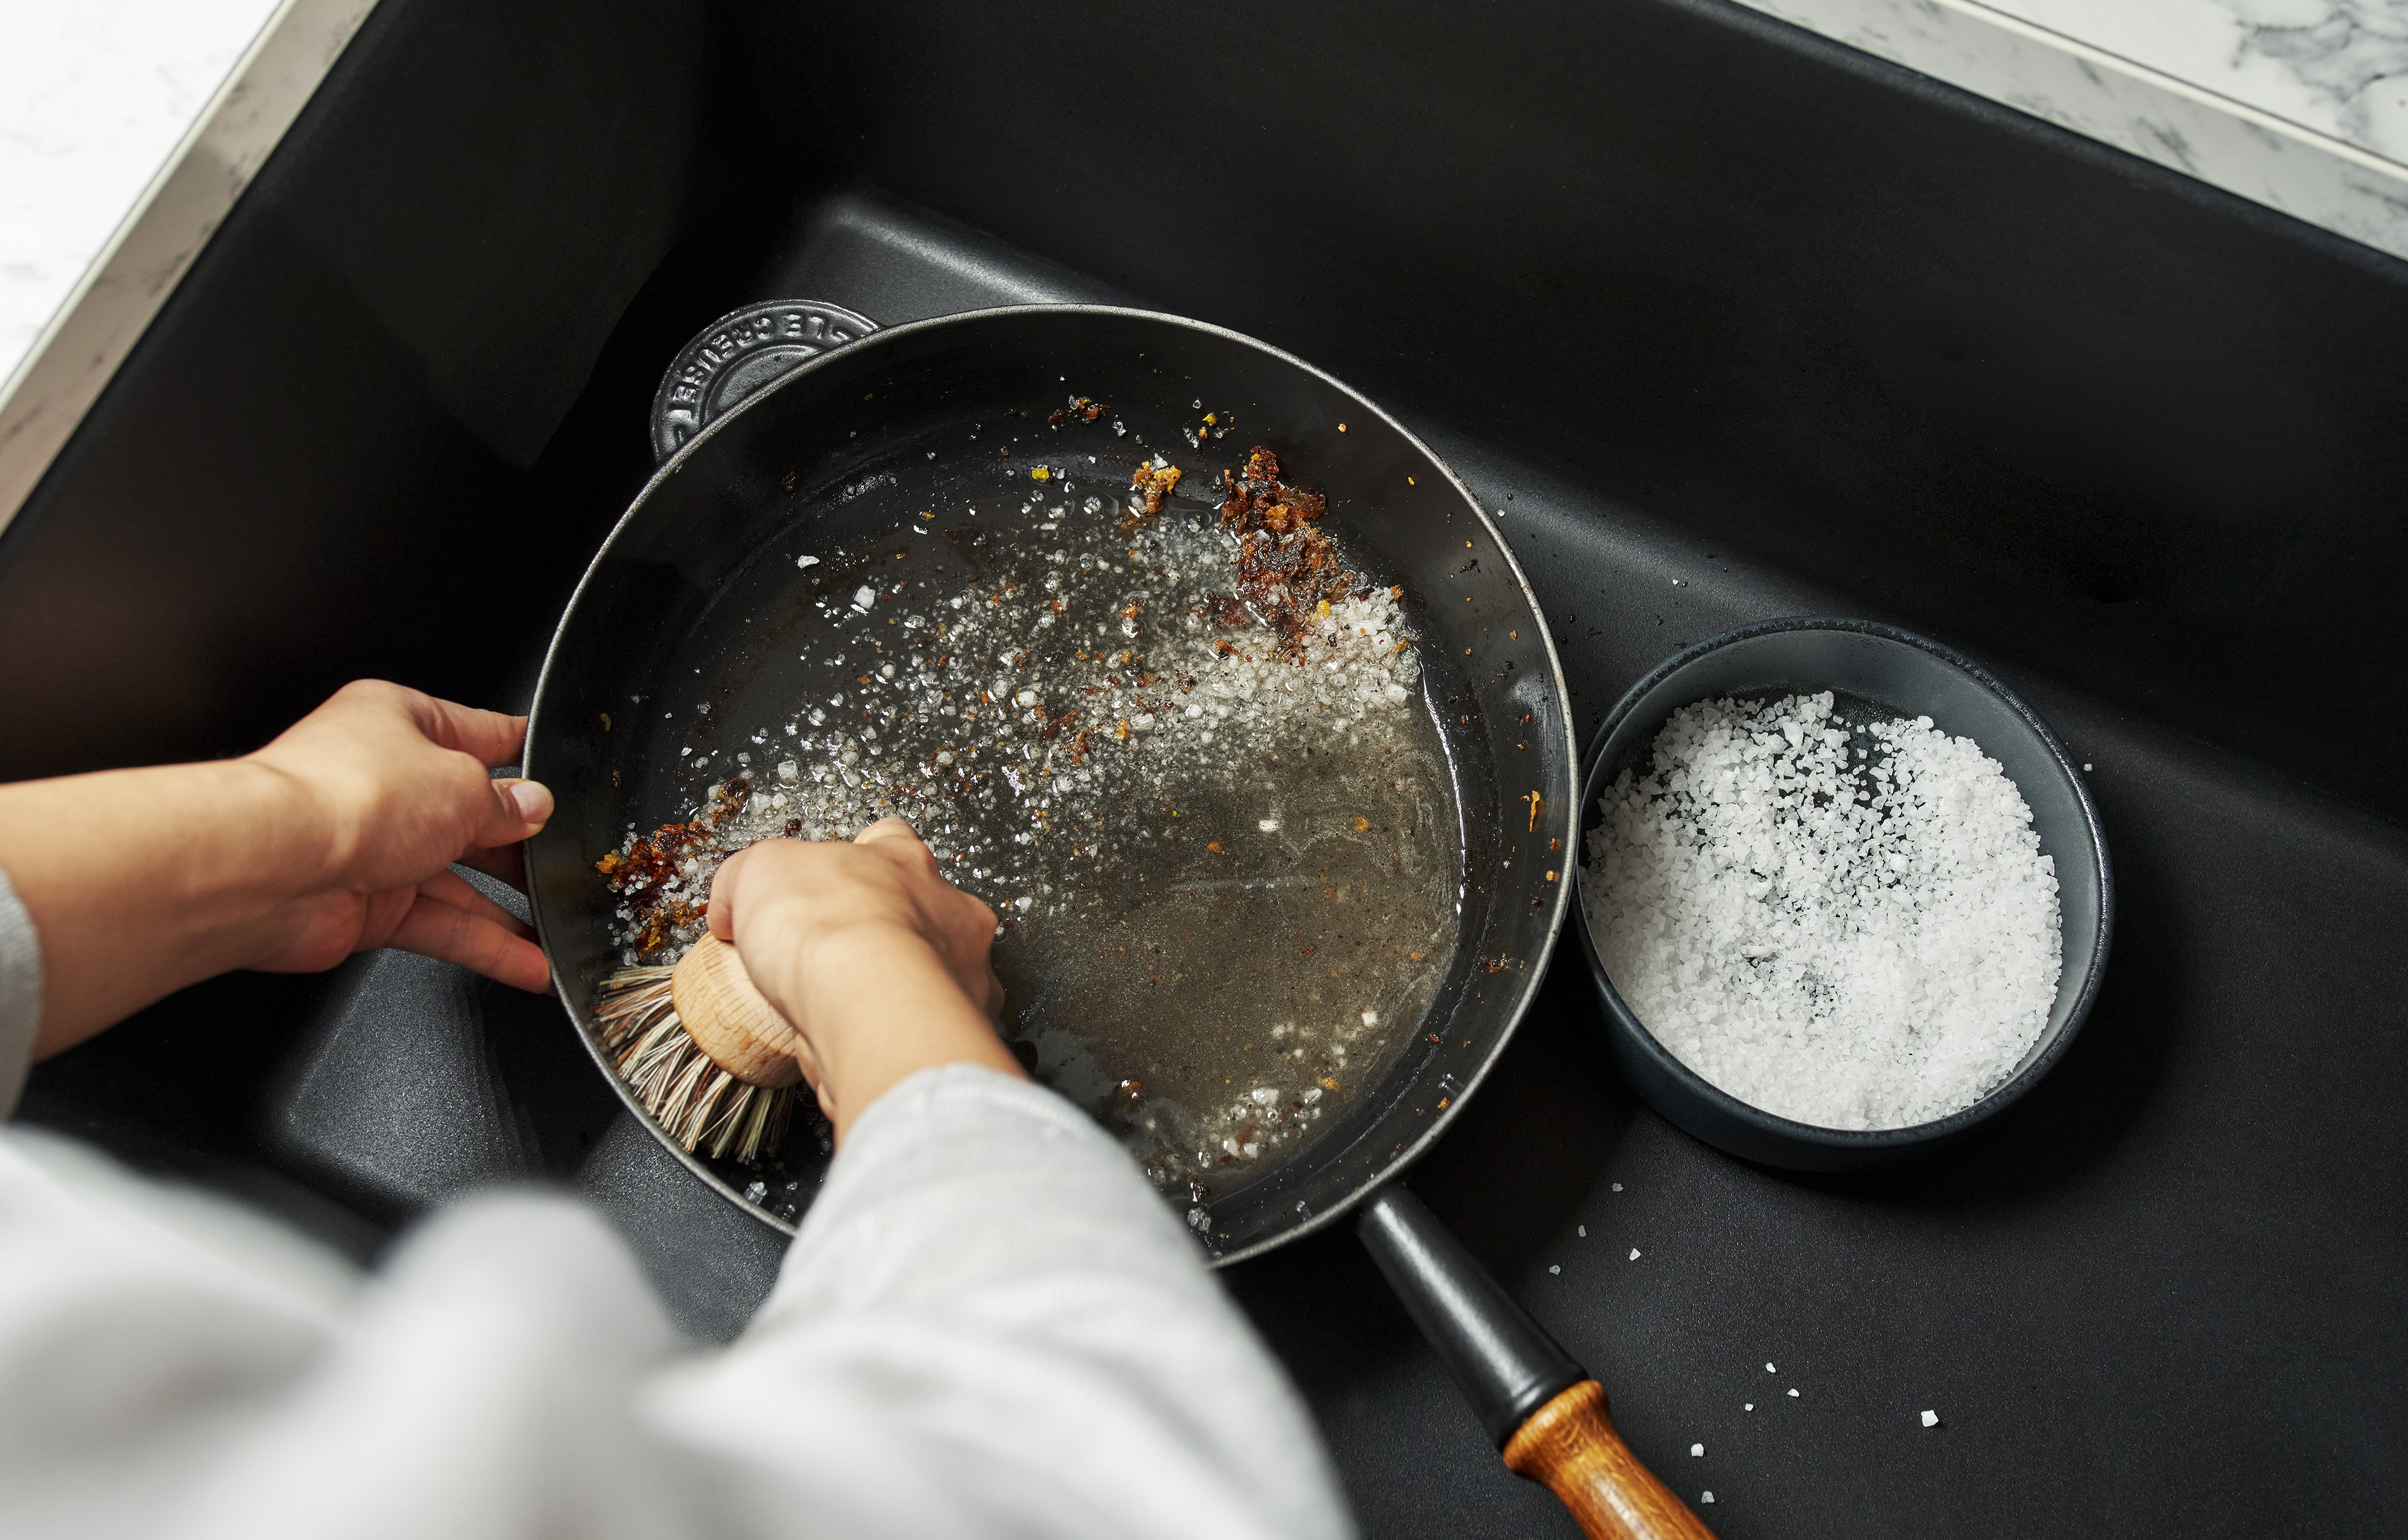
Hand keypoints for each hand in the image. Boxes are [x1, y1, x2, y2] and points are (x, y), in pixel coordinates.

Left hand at [243, 679, 553, 990]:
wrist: (272, 868)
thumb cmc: (347, 798)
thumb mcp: (462, 785)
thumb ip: (506, 804)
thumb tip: (532, 808)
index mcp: (400, 723)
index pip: (478, 734)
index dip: (522, 752)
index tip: (557, 767)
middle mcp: (384, 782)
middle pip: (470, 814)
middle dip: (519, 841)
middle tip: (564, 859)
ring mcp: (374, 846)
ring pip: (458, 879)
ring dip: (508, 907)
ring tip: (556, 924)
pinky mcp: (367, 906)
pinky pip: (441, 926)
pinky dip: (485, 947)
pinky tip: (525, 961)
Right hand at [707, 819, 1018, 1139]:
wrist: (869, 1008)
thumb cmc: (828, 928)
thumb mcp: (755, 873)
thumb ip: (742, 880)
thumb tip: (729, 906)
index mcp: (906, 861)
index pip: (892, 840)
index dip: (860, 857)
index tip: (834, 881)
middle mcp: (949, 913)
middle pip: (924, 910)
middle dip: (886, 931)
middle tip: (837, 953)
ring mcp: (964, 973)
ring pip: (939, 974)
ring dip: (902, 987)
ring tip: (849, 1006)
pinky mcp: (955, 1032)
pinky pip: (928, 1031)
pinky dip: (899, 1036)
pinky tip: (863, 1041)